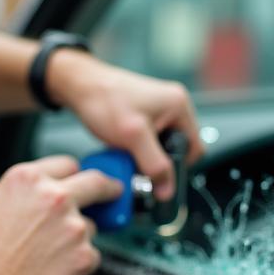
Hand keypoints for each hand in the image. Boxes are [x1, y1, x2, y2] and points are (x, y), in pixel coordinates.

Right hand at [0, 155, 122, 274]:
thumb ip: (19, 193)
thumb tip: (34, 194)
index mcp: (27, 179)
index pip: (67, 164)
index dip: (71, 175)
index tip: (78, 180)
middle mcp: (55, 197)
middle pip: (97, 181)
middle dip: (107, 187)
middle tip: (112, 192)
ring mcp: (74, 226)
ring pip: (89, 224)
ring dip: (78, 236)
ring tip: (49, 255)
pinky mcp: (86, 255)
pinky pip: (91, 253)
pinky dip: (78, 261)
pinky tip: (54, 269)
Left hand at [47, 51, 202, 200]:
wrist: (79, 85)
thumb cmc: (105, 99)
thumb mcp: (134, 137)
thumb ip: (154, 166)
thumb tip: (167, 190)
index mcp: (179, 105)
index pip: (194, 148)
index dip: (178, 166)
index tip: (160, 176)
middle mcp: (172, 105)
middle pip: (176, 148)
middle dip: (156, 160)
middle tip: (137, 161)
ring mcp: (156, 108)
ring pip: (158, 146)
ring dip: (143, 155)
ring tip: (126, 151)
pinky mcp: (141, 114)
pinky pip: (145, 140)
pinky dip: (134, 148)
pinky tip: (120, 146)